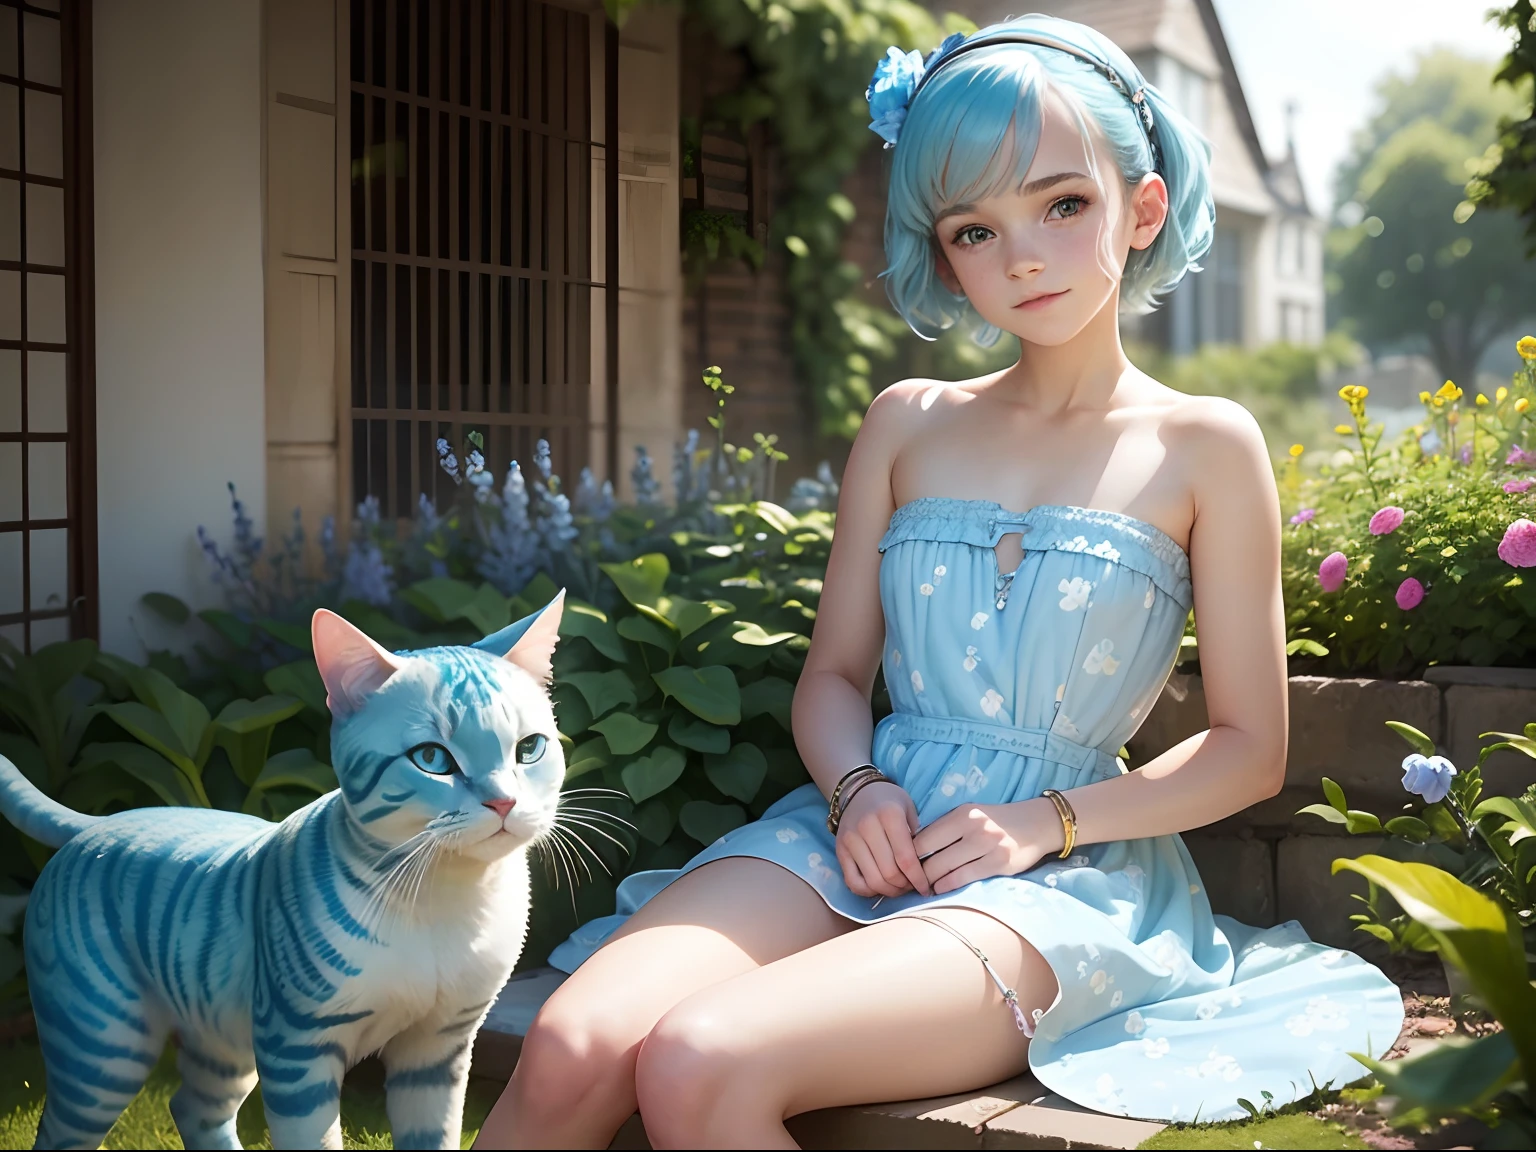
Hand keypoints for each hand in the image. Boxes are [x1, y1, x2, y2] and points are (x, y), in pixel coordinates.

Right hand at [834, 781, 931, 898]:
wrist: (858, 792)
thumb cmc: (889, 801)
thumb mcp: (909, 809)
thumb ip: (917, 835)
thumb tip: (924, 868)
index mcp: (889, 815)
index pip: (906, 858)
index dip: (918, 879)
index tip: (926, 888)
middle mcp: (867, 827)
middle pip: (889, 873)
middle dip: (904, 886)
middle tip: (912, 886)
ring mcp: (851, 840)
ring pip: (872, 881)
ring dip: (889, 891)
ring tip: (898, 887)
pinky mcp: (840, 850)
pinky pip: (853, 882)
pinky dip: (868, 891)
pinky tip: (879, 886)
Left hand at [912, 798, 1065, 893]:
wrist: (1036, 824)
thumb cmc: (996, 822)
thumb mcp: (970, 815)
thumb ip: (946, 829)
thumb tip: (913, 848)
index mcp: (962, 814)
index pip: (923, 837)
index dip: (908, 855)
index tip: (902, 865)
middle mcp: (973, 827)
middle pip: (930, 855)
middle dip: (916, 872)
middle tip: (908, 882)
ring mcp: (987, 845)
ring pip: (945, 868)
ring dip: (929, 882)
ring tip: (922, 887)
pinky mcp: (999, 863)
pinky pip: (964, 878)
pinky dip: (947, 886)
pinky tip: (941, 888)